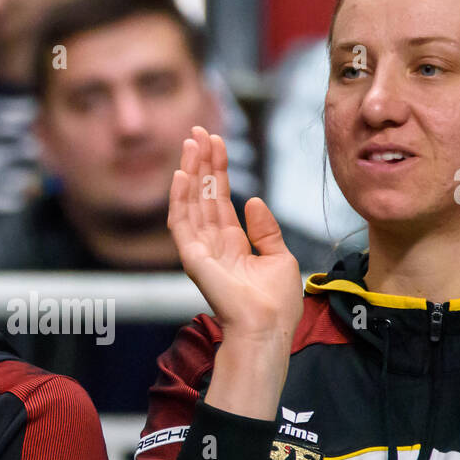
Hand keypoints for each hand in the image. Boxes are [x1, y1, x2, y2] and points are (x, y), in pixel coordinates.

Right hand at [169, 126, 304, 345]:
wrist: (269, 329)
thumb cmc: (277, 304)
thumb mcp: (279, 257)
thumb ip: (266, 229)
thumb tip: (254, 201)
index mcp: (232, 244)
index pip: (219, 198)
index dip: (217, 170)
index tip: (216, 141)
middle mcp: (212, 244)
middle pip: (202, 195)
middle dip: (201, 163)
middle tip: (199, 131)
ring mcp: (200, 251)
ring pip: (190, 203)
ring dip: (189, 171)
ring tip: (191, 142)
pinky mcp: (193, 259)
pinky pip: (181, 224)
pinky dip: (179, 198)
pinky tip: (182, 174)